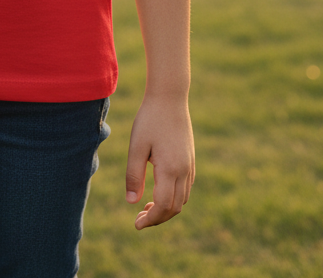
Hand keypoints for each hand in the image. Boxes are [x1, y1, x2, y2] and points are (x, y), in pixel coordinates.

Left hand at [125, 94, 194, 228]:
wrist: (170, 97)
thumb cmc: (149, 120)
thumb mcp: (136, 146)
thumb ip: (134, 175)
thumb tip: (131, 202)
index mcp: (170, 169)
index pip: (164, 206)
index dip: (151, 219)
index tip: (136, 224)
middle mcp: (184, 171)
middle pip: (175, 208)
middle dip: (158, 218)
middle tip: (138, 218)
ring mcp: (190, 166)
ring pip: (182, 199)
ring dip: (166, 209)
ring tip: (146, 206)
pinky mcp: (190, 160)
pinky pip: (185, 188)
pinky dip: (173, 197)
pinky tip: (158, 191)